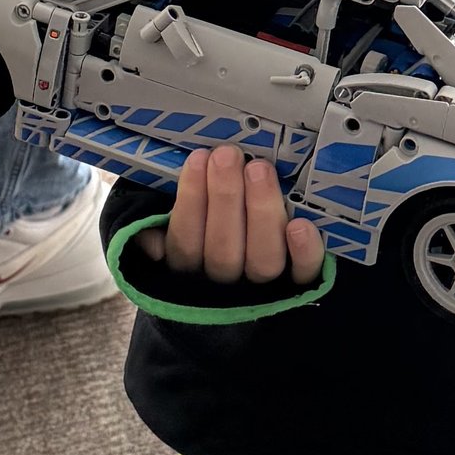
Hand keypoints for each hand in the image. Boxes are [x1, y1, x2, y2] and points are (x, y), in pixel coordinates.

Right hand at [135, 144, 324, 286]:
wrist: (232, 299)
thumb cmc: (198, 236)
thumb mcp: (162, 229)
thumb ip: (151, 228)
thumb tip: (150, 242)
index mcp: (186, 272)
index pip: (185, 241)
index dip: (191, 200)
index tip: (199, 158)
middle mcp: (222, 287)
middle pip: (223, 250)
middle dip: (226, 197)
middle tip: (228, 155)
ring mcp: (261, 290)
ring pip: (262, 261)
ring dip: (261, 211)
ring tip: (259, 169)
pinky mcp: (297, 286)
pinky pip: (302, 276)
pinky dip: (304, 252)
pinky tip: (301, 225)